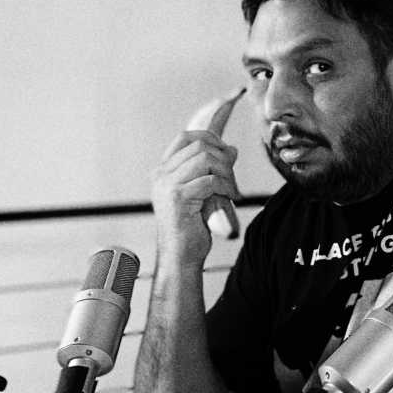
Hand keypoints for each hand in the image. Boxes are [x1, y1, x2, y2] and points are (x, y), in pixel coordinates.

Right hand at [151, 127, 240, 267]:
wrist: (180, 256)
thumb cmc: (191, 227)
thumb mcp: (202, 193)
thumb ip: (211, 170)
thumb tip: (231, 149)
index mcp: (163, 172)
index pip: (185, 137)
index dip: (210, 137)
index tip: (226, 151)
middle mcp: (161, 175)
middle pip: (199, 145)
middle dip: (223, 157)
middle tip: (232, 177)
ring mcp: (167, 185)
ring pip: (206, 159)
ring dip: (226, 172)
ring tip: (231, 189)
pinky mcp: (178, 198)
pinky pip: (210, 180)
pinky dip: (226, 187)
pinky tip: (229, 198)